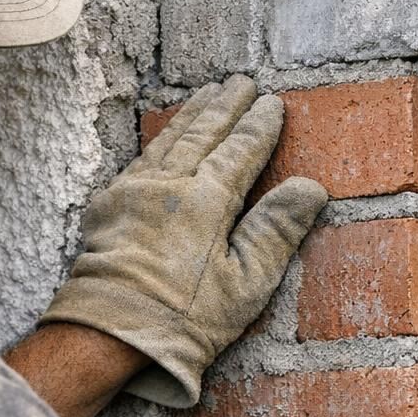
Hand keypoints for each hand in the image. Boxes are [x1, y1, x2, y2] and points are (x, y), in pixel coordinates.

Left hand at [39, 75, 327, 406]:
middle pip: (203, 134)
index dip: (259, 125)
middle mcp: (168, 183)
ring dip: (191, 113)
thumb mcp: (246, 283)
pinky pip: (139, 158)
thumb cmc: (185, 318)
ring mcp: (132, 191)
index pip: (240, 149)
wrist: (108, 335)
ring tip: (207, 92)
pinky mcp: (107, 206)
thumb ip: (276, 229)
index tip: (272, 103)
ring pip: (168, 139)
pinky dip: (159, 139)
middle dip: (225, 105)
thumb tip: (310, 186)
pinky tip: (163, 137)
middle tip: (241, 81)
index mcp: (207, 199)